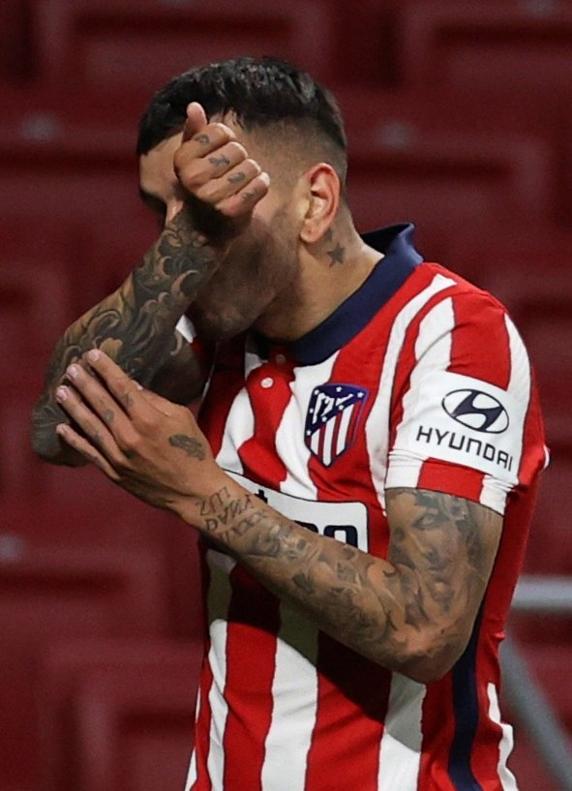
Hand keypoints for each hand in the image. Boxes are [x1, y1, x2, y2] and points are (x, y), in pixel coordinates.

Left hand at [54, 350, 226, 514]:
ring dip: (74, 406)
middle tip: (71, 368)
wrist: (193, 492)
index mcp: (149, 420)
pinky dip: (74, 440)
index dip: (105, 369)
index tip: (92, 354)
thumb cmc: (192, 450)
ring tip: (61, 390)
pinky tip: (62, 427)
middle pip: (101, 404)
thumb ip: (155, 401)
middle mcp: (130, 437)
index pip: (121, 387)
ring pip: (90, 426)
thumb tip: (130, 386)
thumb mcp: (182, 417)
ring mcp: (119, 456)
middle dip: (85, 383)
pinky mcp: (114, 473)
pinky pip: (89, 453)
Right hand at [173, 102, 269, 234]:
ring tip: (241, 184)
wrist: (204, 232)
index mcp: (182, 160)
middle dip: (240, 159)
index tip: (221, 154)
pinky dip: (262, 185)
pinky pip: (260, 184)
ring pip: (251, 166)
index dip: (227, 140)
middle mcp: (194, 178)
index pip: (220, 132)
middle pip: (237, 149)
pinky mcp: (232, 210)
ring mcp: (212, 196)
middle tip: (231, 174)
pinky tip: (254, 189)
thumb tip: (194, 106)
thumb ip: (194, 133)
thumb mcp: (191, 161)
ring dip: (252, 174)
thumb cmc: (201, 189)